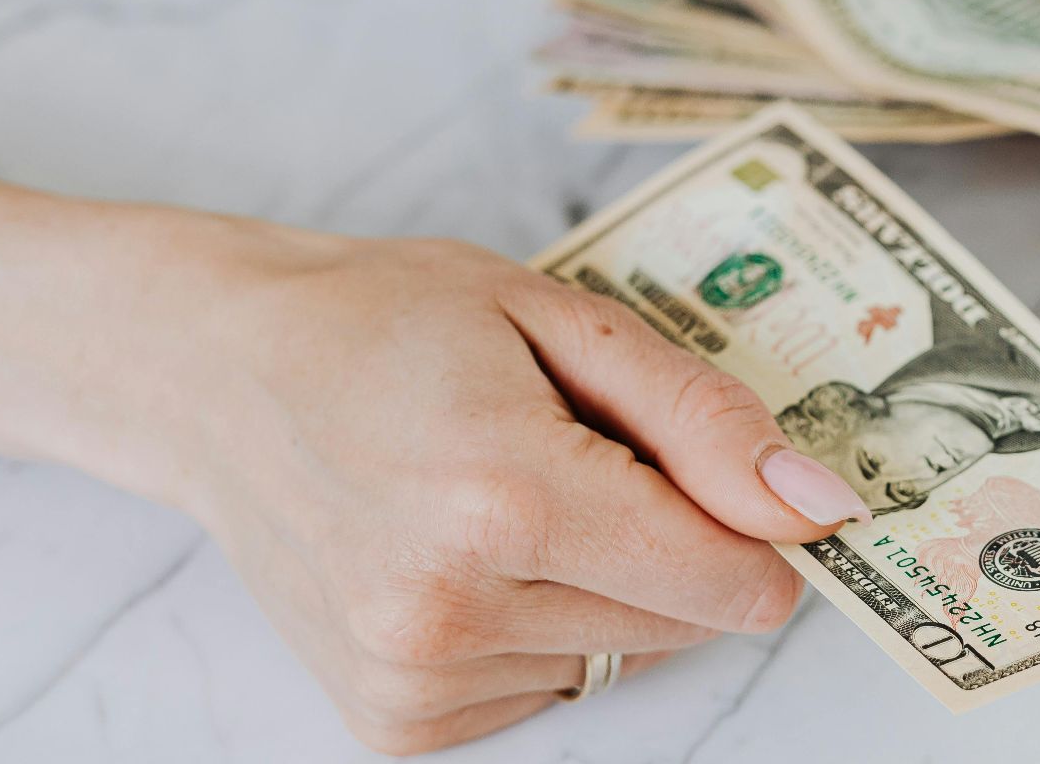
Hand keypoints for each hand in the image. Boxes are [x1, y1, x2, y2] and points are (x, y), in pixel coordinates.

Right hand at [0, 186, 868, 754]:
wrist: (220, 375)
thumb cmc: (389, 323)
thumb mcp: (562, 321)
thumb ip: (705, 422)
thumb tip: (820, 508)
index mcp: (506, 496)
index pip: (732, 579)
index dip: (757, 527)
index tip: (729, 474)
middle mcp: (452, 608)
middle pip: (687, 621)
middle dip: (672, 541)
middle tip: (582, 454)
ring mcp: (414, 675)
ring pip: (621, 654)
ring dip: (602, 582)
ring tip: (504, 493)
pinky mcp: (395, 719)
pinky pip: (550, 683)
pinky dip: (541, 623)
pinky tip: (470, 551)